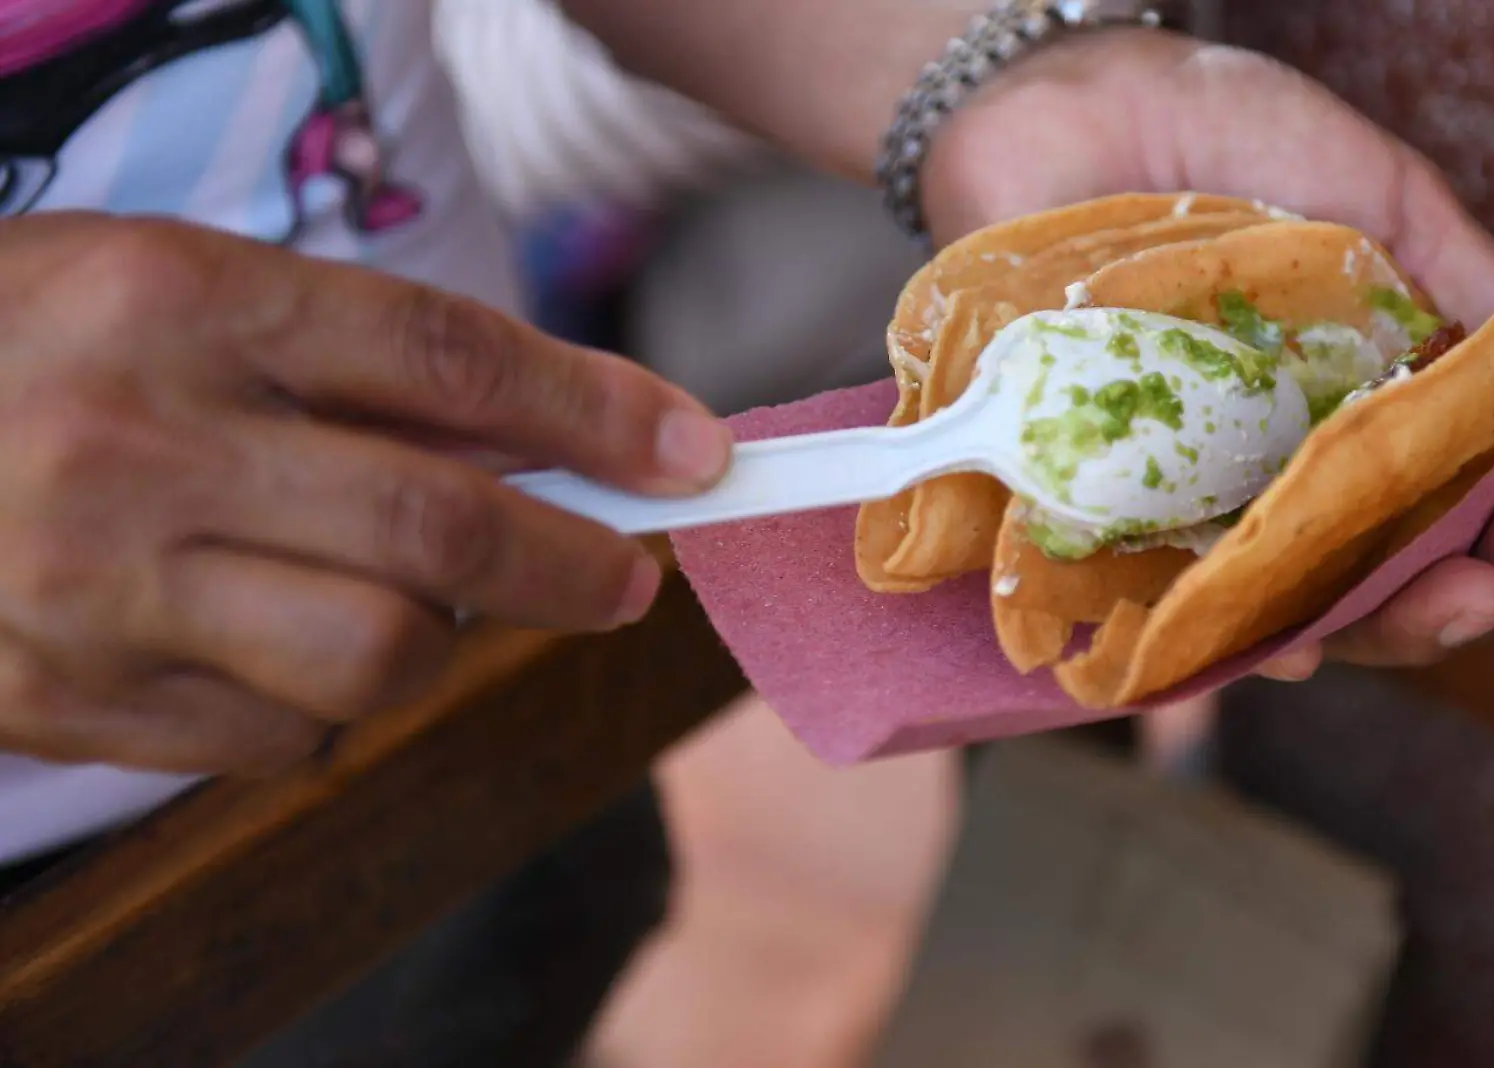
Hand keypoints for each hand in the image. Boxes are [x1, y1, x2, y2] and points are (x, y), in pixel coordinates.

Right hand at [0, 213, 730, 773]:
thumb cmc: (40, 350)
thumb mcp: (180, 294)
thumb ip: (362, 363)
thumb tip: (571, 442)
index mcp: (173, 302)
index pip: (445, 357)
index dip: (597, 412)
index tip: (694, 455)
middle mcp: (132, 445)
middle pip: (438, 532)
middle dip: (575, 565)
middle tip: (627, 576)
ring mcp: (90, 589)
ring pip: (374, 661)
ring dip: (433, 643)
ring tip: (396, 597)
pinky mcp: (63, 701)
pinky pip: (280, 735)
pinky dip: (319, 699)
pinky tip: (268, 638)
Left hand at [920, 29, 1493, 679]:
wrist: (1085, 99)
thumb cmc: (1240, 143)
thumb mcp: (1395, 208)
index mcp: (1386, 413)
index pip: (1484, 504)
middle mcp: (1307, 475)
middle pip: (1417, 576)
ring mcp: (1217, 499)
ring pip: (1320, 608)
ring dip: (1408, 622)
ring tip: (1471, 595)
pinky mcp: (1121, 510)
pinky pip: (1183, 599)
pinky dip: (1245, 633)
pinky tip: (1302, 646)